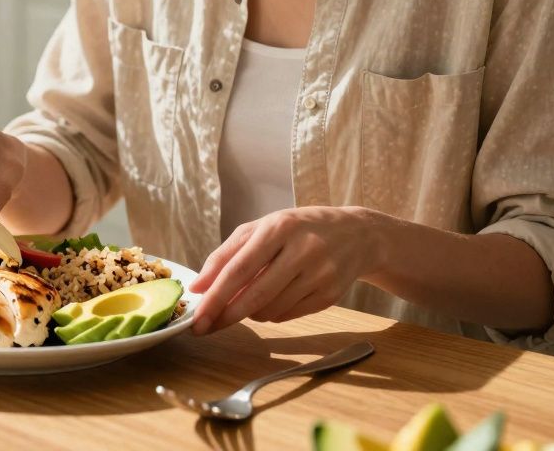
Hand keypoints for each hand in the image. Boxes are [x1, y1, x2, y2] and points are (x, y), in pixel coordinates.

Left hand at [189, 206, 386, 334]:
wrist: (356, 234)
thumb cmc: (298, 229)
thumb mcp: (261, 228)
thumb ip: (226, 254)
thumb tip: (198, 287)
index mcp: (278, 227)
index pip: (239, 268)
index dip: (215, 296)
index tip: (196, 317)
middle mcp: (302, 250)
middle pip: (255, 294)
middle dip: (225, 315)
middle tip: (205, 327)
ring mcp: (320, 274)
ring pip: (270, 310)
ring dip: (249, 313)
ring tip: (246, 301)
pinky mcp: (330, 295)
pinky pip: (288, 315)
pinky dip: (271, 314)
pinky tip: (272, 301)